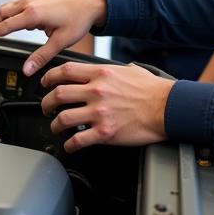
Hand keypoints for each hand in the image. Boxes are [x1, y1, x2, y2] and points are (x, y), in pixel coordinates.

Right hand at [0, 0, 106, 75]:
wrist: (90, 3)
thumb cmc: (78, 19)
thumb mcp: (60, 42)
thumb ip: (41, 56)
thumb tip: (27, 69)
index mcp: (33, 14)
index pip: (5, 25)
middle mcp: (29, 3)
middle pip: (1, 13)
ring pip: (7, 7)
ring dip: (0, 17)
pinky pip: (15, 4)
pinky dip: (9, 12)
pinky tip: (12, 21)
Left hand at [40, 61, 171, 151]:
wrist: (168, 108)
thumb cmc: (153, 90)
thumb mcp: (130, 70)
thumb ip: (112, 70)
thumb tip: (105, 70)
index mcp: (101, 74)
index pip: (64, 71)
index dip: (49, 77)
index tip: (45, 83)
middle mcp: (96, 92)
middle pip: (58, 94)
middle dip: (46, 102)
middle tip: (46, 107)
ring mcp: (99, 113)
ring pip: (63, 118)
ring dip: (54, 124)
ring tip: (55, 127)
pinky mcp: (105, 133)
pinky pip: (78, 140)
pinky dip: (70, 144)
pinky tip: (70, 145)